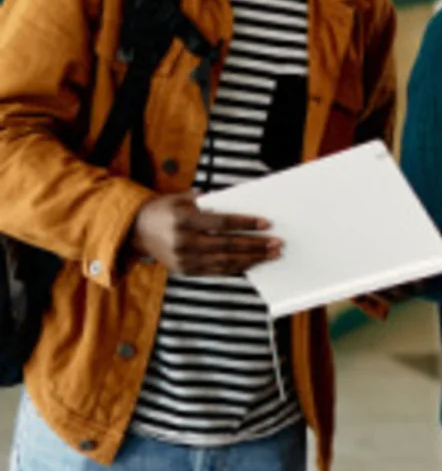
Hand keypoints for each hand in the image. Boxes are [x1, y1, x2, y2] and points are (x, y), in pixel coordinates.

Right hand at [129, 192, 280, 276]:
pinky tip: (252, 264)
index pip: (221, 223)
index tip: (267, 224)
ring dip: (251, 259)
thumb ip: (207, 201)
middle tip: (277, 244)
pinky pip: (216, 271)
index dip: (246, 224)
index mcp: (183, 220)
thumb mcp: (181, 198)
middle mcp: (183, 242)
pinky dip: (236, 268)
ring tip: (271, 256)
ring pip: (224, 262)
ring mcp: (184, 260)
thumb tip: (238, 202)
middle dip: (255, 245)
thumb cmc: (164, 210)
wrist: (135, 231)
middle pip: (227, 245)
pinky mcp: (185, 271)